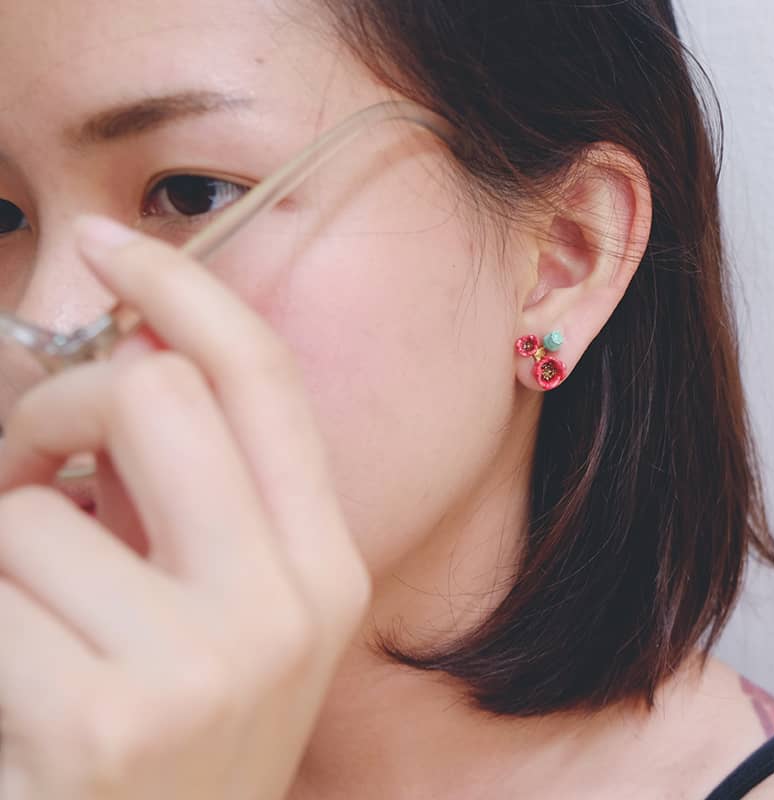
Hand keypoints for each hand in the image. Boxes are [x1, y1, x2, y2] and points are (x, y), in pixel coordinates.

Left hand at [0, 216, 371, 798]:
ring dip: (0, 546)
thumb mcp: (225, 627)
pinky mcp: (104, 719)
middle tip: (30, 470)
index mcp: (324, 571)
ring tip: (30, 621)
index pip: (265, 384)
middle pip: (152, 397)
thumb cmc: (168, 748)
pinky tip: (20, 689)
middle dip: (53, 411)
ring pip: (34, 506)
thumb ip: (199, 505)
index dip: (186, 295)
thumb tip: (123, 369)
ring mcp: (204, 666)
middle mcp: (287, 607)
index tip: (114, 247)